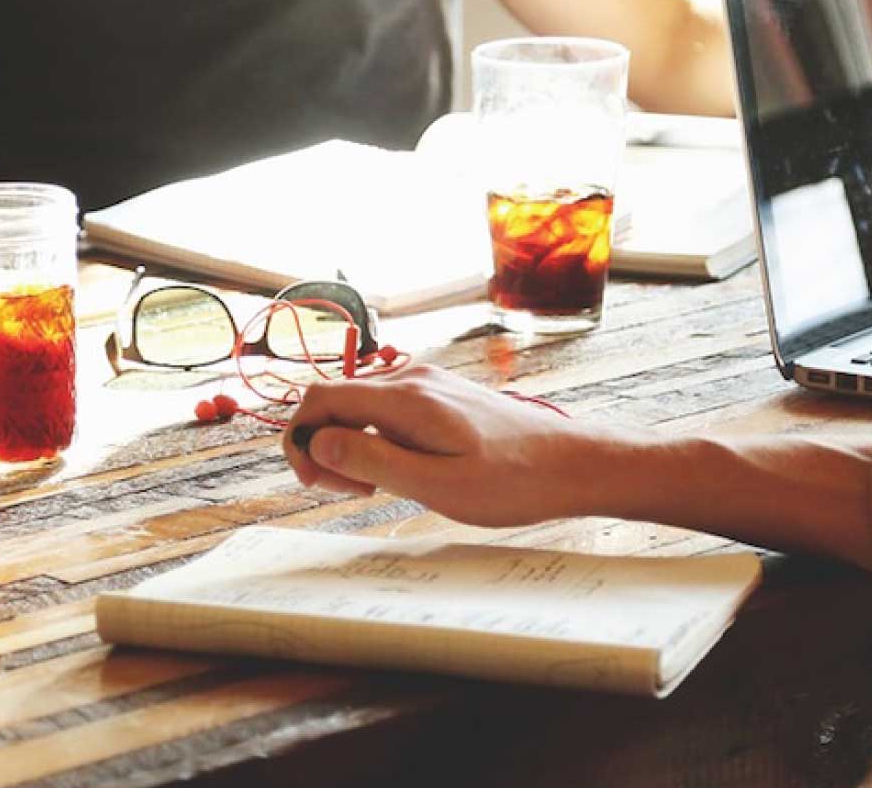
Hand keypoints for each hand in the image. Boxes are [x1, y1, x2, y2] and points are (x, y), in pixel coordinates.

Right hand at [284, 365, 604, 526]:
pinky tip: (401, 471)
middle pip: (335, 400)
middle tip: (351, 493)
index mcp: (405, 397)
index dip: (300, 439)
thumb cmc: (512, 481)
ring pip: (359, 407)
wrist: (571, 463)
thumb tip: (316, 443)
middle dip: (325, 446)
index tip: (315, 482)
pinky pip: (385, 410)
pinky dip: (376, 440)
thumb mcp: (436, 484)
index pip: (320, 398)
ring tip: (379, 488)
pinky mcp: (439, 396)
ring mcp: (426, 384)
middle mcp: (411, 379)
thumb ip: (372, 460)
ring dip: (351, 446)